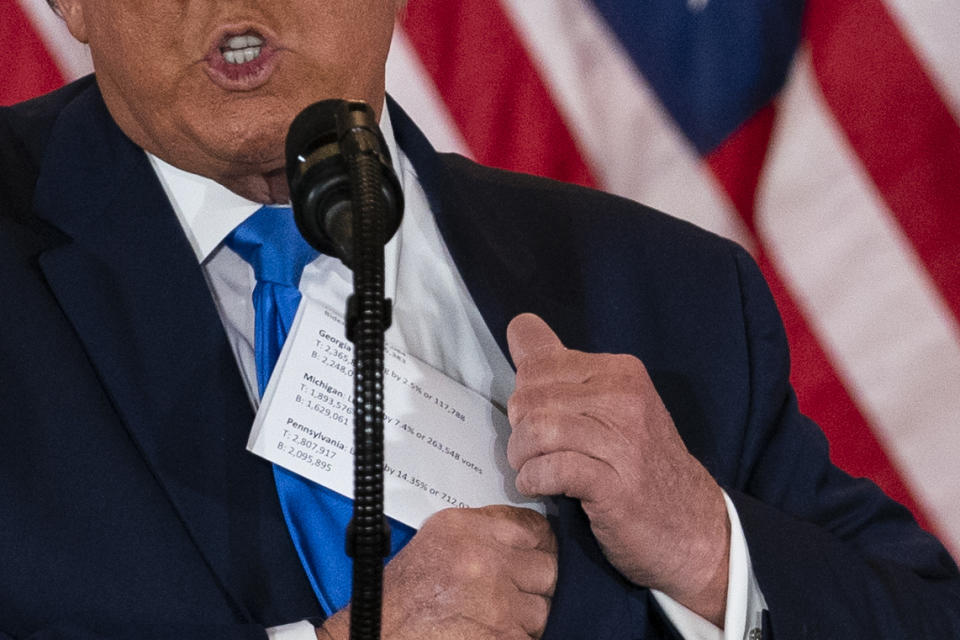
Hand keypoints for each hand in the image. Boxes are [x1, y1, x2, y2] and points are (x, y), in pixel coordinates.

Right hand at [319, 505, 556, 639]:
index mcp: (468, 529)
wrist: (381, 630)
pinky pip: (530, 636)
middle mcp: (486, 559)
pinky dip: (517, 637)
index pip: (533, 528)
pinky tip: (497, 631)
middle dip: (537, 582)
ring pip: (543, 608)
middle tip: (520, 590)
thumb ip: (481, 529)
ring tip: (500, 616)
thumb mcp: (438, 537)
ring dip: (528, 615)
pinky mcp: (502, 637)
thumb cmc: (404, 591)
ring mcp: (498, 602)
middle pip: (547, 568)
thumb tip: (521, 535)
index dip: (541, 543)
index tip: (541, 551)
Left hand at [505, 313, 729, 625]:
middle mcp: (624, 398)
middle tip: (532, 452)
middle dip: (518, 428)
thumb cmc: (638, 466)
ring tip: (531, 469)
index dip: (524, 394)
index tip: (537, 419)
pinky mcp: (614, 486)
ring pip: (537, 430)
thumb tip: (520, 325)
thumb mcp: (609, 405)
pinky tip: (540, 487)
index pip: (538, 362)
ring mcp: (622, 442)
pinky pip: (550, 469)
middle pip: (531, 397)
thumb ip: (561, 368)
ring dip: (521, 457)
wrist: (693, 525)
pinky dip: (533, 480)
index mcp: (620, 371)